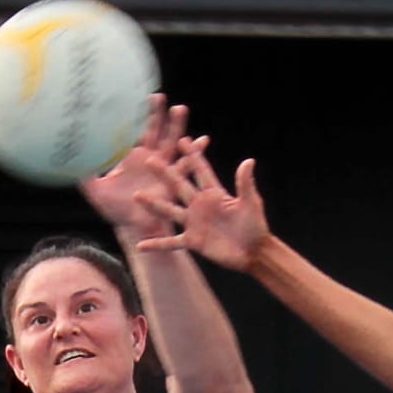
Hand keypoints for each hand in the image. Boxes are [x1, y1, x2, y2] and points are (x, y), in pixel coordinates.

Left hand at [77, 95, 187, 237]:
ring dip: (176, 126)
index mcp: (132, 157)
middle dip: (157, 114)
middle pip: (155, 130)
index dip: (134, 116)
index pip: (133, 131)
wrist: (133, 226)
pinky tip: (203, 140)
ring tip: (180, 109)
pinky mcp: (172, 179)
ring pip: (171, 142)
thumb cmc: (115, 209)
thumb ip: (83, 172)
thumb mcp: (95, 190)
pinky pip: (184, 164)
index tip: (133, 98)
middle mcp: (149, 158)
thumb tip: (64, 159)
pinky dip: (194, 153)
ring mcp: (162, 167)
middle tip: (159, 96)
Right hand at [135, 142, 270, 271]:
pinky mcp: (193, 241)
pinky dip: (156, 244)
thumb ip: (245, 183)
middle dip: (165, 173)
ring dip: (153, 204)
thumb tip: (249, 160)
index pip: (200, 170)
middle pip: (179, 185)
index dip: (192, 155)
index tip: (181, 139)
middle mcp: (200, 205)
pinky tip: (140, 245)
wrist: (254, 252)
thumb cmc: (256, 226)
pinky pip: (171, 242)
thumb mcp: (251, 203)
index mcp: (214, 193)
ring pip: (170, 210)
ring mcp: (194, 223)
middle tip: (149, 160)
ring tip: (137, 195)